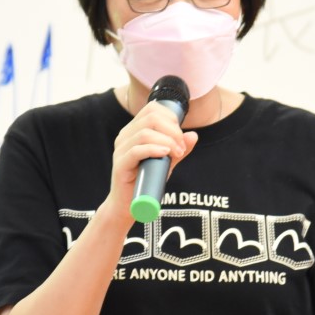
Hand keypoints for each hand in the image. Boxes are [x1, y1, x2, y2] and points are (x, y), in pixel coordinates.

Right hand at [99, 99, 197, 224]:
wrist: (129, 204)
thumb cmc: (147, 180)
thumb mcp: (167, 161)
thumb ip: (179, 148)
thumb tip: (193, 135)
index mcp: (134, 130)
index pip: (152, 109)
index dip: (171, 118)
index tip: (181, 136)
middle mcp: (125, 135)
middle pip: (151, 118)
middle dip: (173, 130)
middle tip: (181, 148)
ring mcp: (121, 149)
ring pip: (145, 133)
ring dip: (167, 141)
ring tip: (177, 153)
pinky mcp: (120, 164)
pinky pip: (136, 150)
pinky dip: (154, 149)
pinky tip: (165, 154)